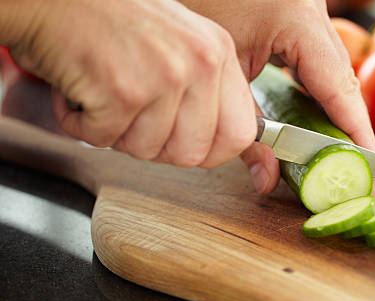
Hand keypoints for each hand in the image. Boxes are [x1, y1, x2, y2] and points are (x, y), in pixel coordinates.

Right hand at [6, 0, 256, 169]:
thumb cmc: (111, 21)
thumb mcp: (181, 46)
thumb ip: (209, 92)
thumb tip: (233, 143)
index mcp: (219, 53)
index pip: (240, 134)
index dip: (213, 152)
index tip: (190, 146)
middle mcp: (199, 63)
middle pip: (193, 154)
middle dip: (157, 147)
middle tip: (134, 118)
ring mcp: (163, 77)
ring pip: (148, 151)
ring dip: (116, 133)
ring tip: (105, 94)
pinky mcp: (122, 90)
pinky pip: (105, 140)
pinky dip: (82, 124)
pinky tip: (81, 91)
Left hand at [181, 0, 374, 191]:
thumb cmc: (189, 10)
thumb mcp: (222, 78)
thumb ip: (248, 132)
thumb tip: (267, 180)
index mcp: (297, 17)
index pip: (338, 84)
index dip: (355, 128)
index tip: (367, 161)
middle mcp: (311, 7)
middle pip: (342, 75)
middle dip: (347, 122)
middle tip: (352, 161)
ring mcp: (306, 5)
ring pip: (333, 65)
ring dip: (335, 106)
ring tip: (337, 144)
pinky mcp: (296, 9)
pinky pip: (317, 55)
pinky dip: (318, 87)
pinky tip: (314, 114)